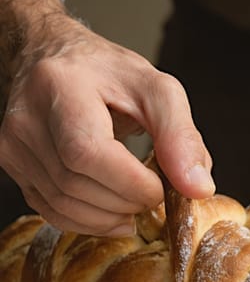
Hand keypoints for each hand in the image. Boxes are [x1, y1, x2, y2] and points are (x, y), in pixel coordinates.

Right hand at [0, 13, 214, 235]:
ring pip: (63, 204)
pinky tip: (116, 213)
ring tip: (138, 201)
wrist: (55, 59)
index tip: (161, 187)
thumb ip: (181, 136)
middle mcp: (27, 118)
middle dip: (127, 201)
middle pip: (75, 184)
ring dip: (111, 216)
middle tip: (155, 194)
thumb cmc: (108, 74)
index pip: (87, 152)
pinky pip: (50, 210)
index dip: (130, 183)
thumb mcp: (156, 90)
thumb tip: (198, 188)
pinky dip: (90, 222)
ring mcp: (13, 145)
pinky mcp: (13, 166)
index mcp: (61, 87)